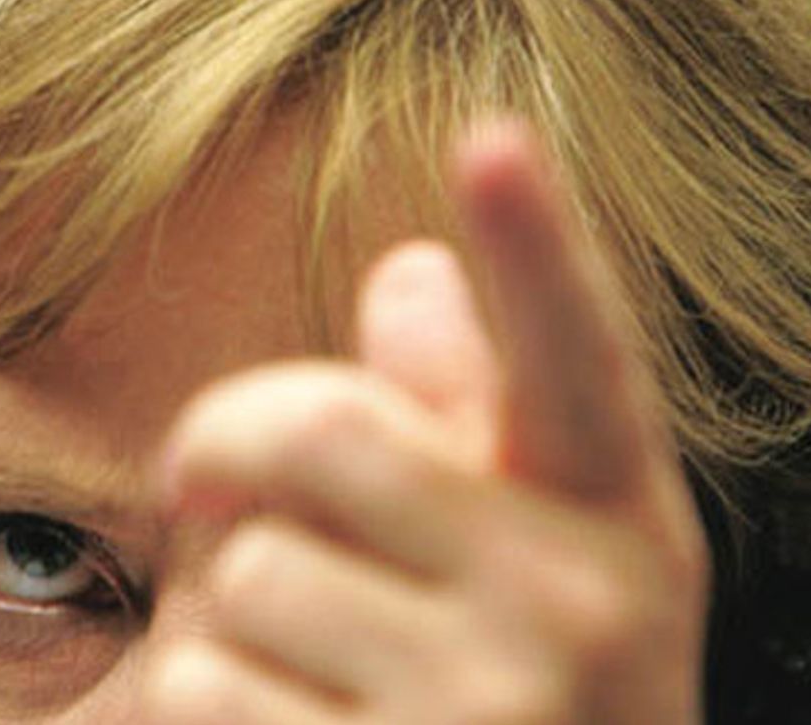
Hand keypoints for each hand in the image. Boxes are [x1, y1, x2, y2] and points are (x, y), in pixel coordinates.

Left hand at [144, 122, 709, 723]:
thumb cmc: (530, 696)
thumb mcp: (540, 559)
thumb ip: (472, 419)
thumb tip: (406, 273)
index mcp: (616, 520)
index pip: (579, 359)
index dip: (543, 249)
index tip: (496, 144)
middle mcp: (575, 610)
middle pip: (323, 429)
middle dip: (224, 438)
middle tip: (198, 473)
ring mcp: (482, 714)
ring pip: (239, 574)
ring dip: (218, 603)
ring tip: (292, 652)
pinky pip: (194, 687)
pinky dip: (195, 698)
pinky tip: (276, 723)